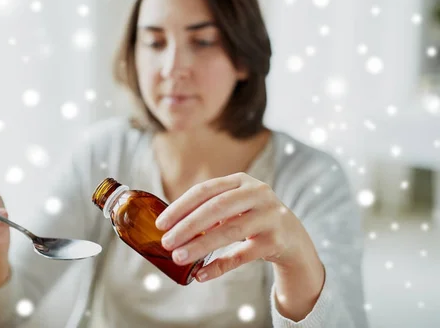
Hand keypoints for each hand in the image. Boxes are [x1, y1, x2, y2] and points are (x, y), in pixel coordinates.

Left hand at [155, 172, 318, 281]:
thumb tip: (171, 227)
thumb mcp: (235, 205)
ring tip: (179, 257)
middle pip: (216, 208)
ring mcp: (269, 216)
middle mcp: (258, 193)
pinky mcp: (276, 241)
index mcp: (241, 181)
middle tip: (166, 242)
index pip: (205, 190)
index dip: (180, 206)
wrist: (293, 237)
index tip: (161, 223)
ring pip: (229, 231)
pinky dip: (220, 266)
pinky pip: (243, 255)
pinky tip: (202, 274)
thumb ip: (209, 210)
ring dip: (200, 246)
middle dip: (187, 226)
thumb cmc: (253, 218)